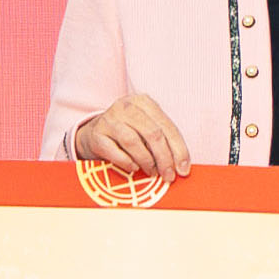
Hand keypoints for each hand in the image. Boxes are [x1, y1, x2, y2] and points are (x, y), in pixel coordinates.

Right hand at [72, 94, 190, 182]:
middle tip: (169, 176)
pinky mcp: (96, 134)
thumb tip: (181, 165)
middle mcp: (126, 106)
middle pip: (152, 133)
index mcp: (144, 102)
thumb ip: (163, 141)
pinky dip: (127, 162)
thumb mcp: (146, 129)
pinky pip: (114, 151)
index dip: (179, 149)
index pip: (167, 126)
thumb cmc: (128, 132)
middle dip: (164, 158)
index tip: (183, 169)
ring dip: (146, 161)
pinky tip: (134, 168)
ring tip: (152, 172)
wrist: (94, 133)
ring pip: (133, 141)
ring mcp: (109, 119)